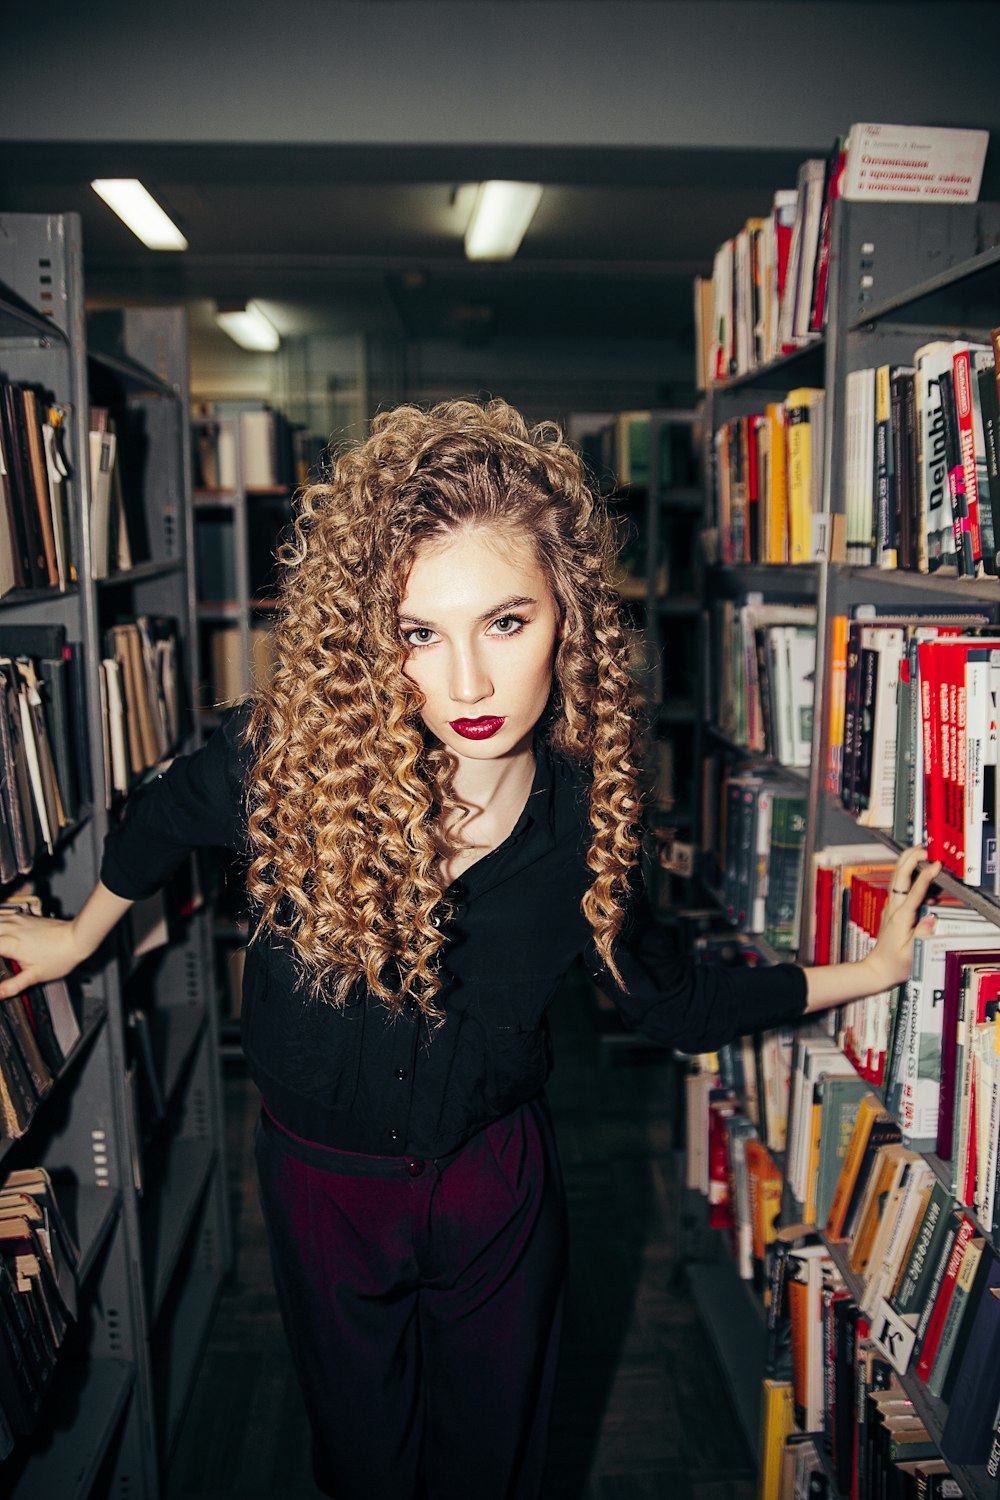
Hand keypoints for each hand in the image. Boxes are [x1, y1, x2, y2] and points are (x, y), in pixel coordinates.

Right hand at [0, 912, 87, 997]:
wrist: (76, 938)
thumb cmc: (60, 956)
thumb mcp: (34, 976)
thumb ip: (12, 986)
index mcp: (10, 943)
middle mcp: (10, 928)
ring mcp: (16, 920)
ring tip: (0, 951)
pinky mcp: (22, 917)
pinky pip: (0, 918)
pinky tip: (0, 934)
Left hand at [864, 847, 940, 992]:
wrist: (878, 969)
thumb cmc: (896, 964)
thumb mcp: (912, 954)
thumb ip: (921, 935)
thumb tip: (931, 918)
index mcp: (900, 918)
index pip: (914, 892)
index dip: (925, 877)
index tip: (935, 865)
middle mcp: (894, 909)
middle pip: (899, 877)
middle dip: (910, 859)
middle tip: (924, 848)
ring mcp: (891, 908)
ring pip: (897, 879)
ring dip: (907, 863)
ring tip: (919, 851)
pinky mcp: (892, 911)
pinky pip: (899, 887)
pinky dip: (907, 874)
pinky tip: (915, 871)